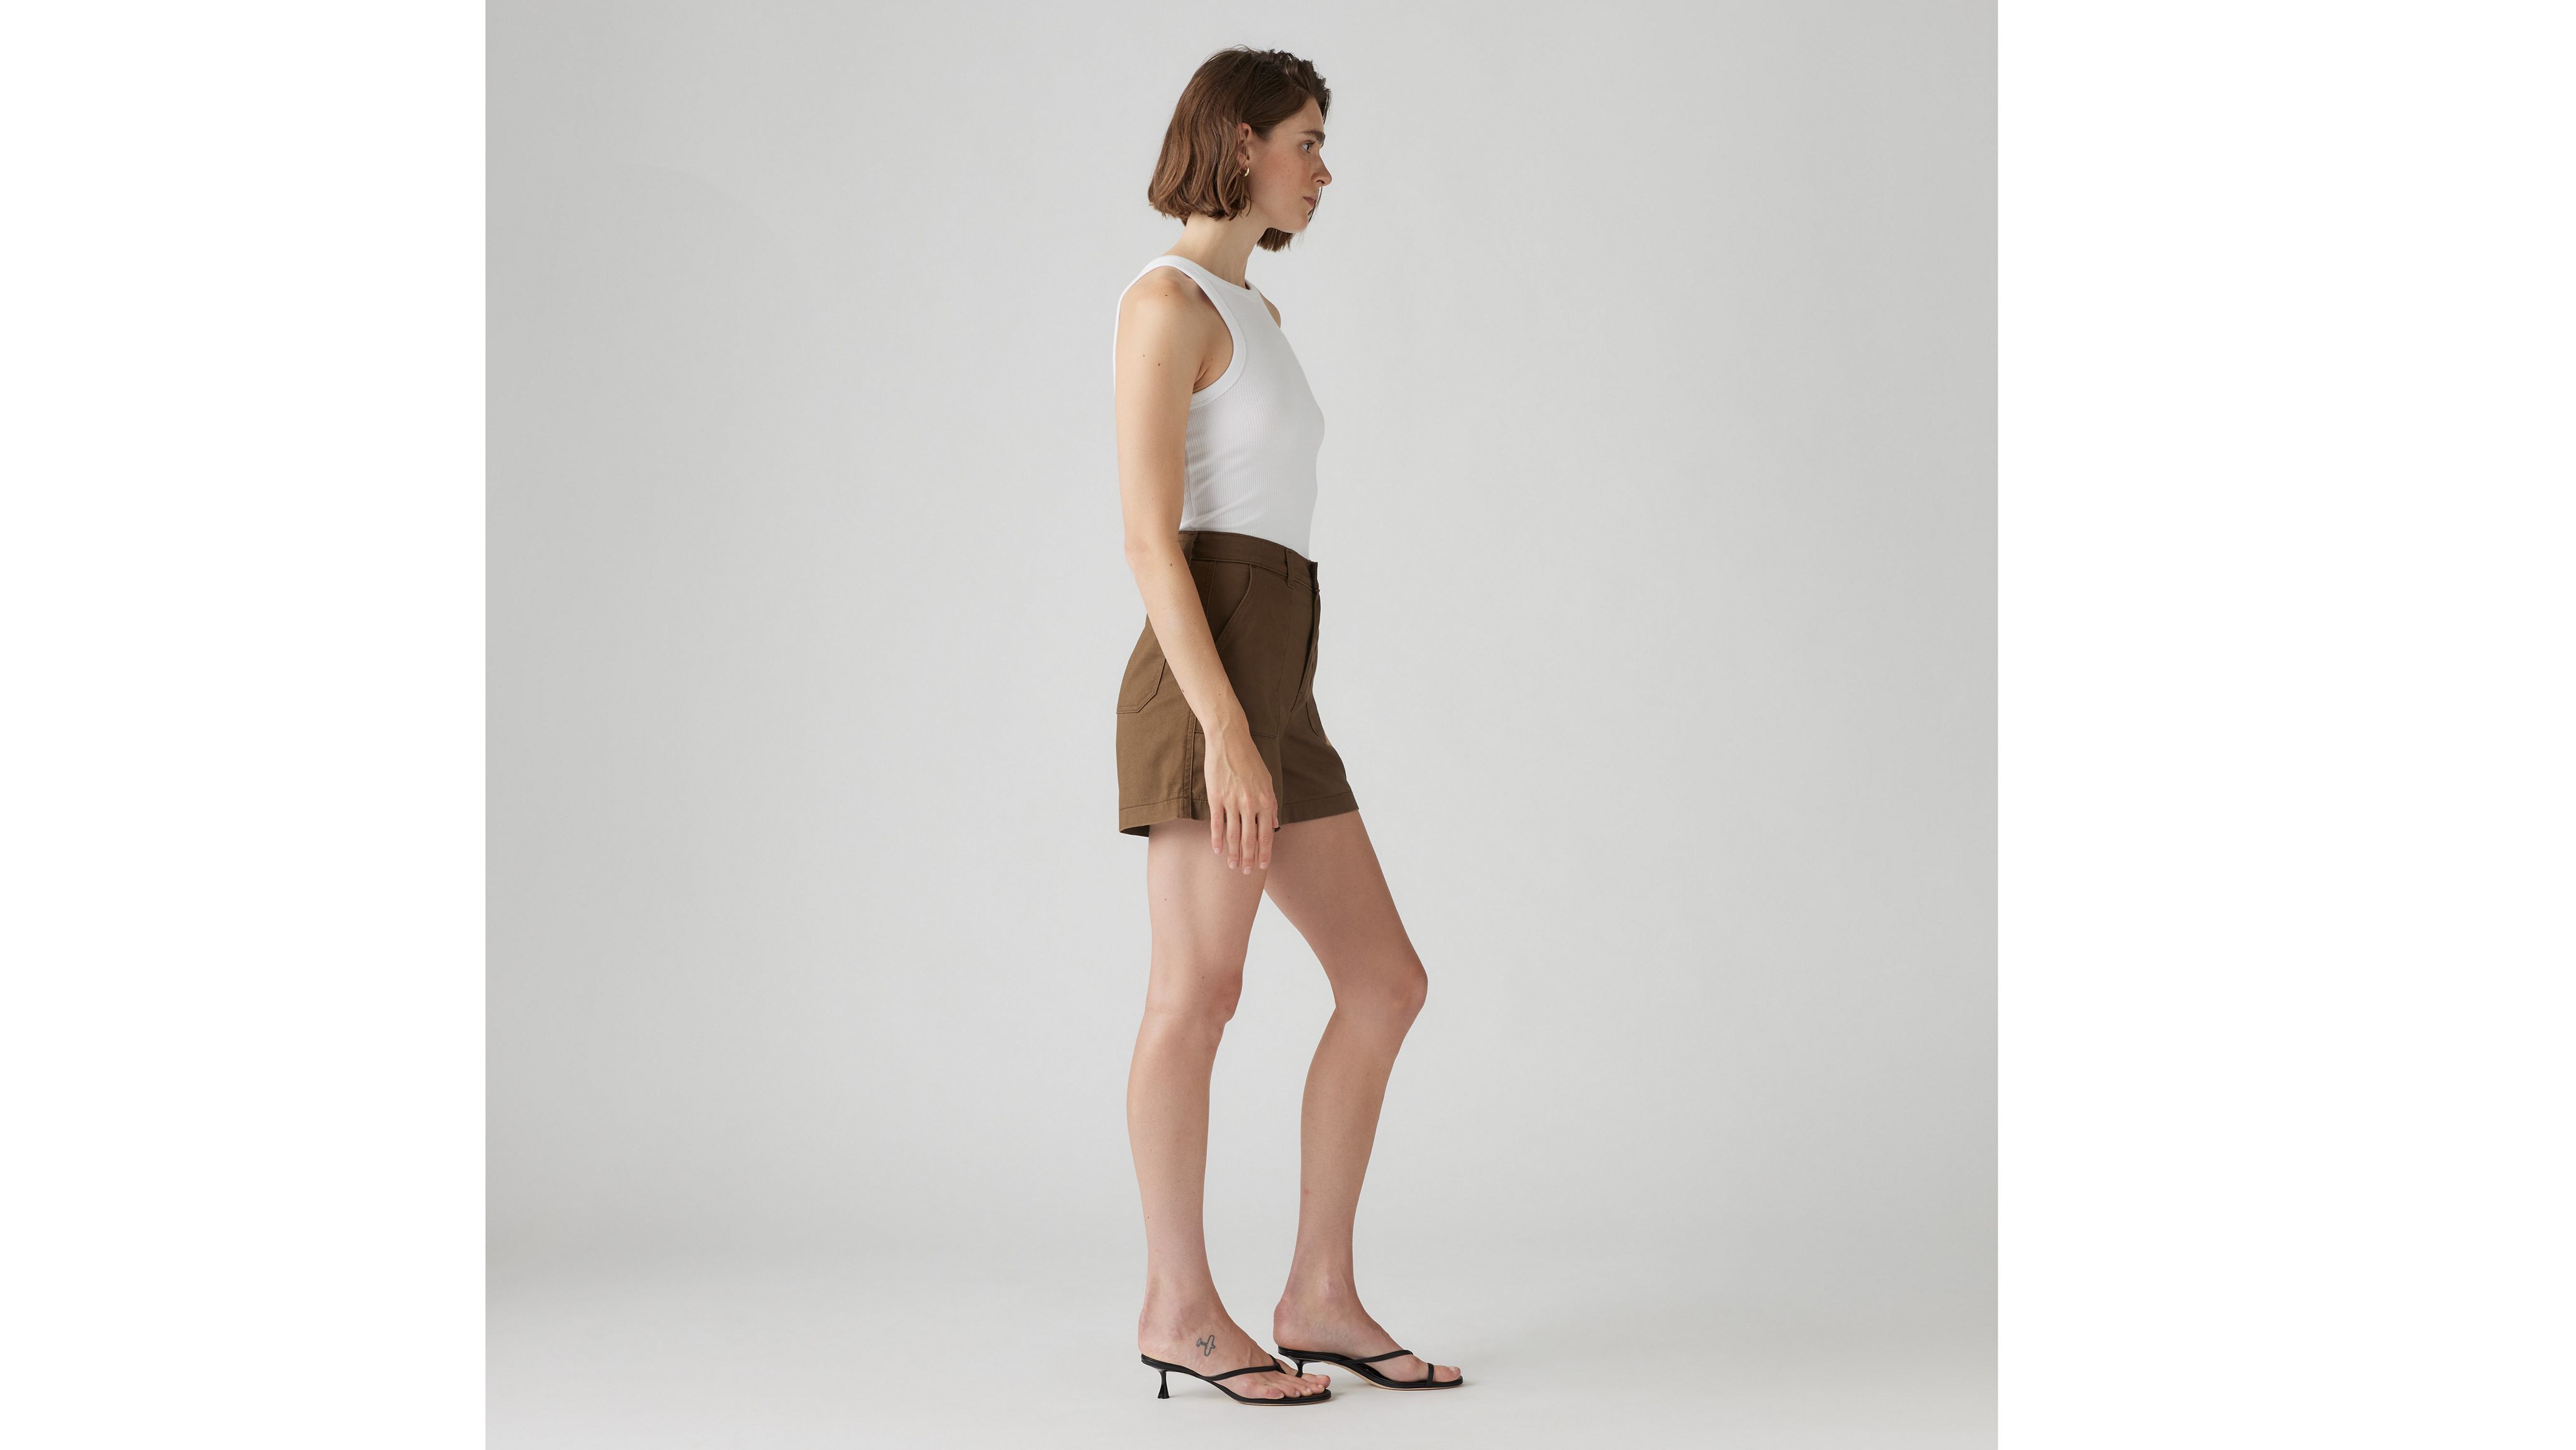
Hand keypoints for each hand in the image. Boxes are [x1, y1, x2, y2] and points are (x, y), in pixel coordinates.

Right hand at [1202, 724, 1276, 873]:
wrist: (1230, 740)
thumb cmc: (1250, 759)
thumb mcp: (1268, 780)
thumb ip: (1272, 803)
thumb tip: (1275, 823)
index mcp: (1265, 800)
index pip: (1266, 834)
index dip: (1265, 853)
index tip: (1263, 866)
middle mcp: (1250, 804)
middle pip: (1250, 839)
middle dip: (1249, 858)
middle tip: (1247, 873)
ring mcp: (1232, 802)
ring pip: (1233, 835)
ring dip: (1234, 854)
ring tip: (1233, 866)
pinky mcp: (1216, 798)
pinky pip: (1217, 824)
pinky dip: (1217, 839)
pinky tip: (1217, 851)